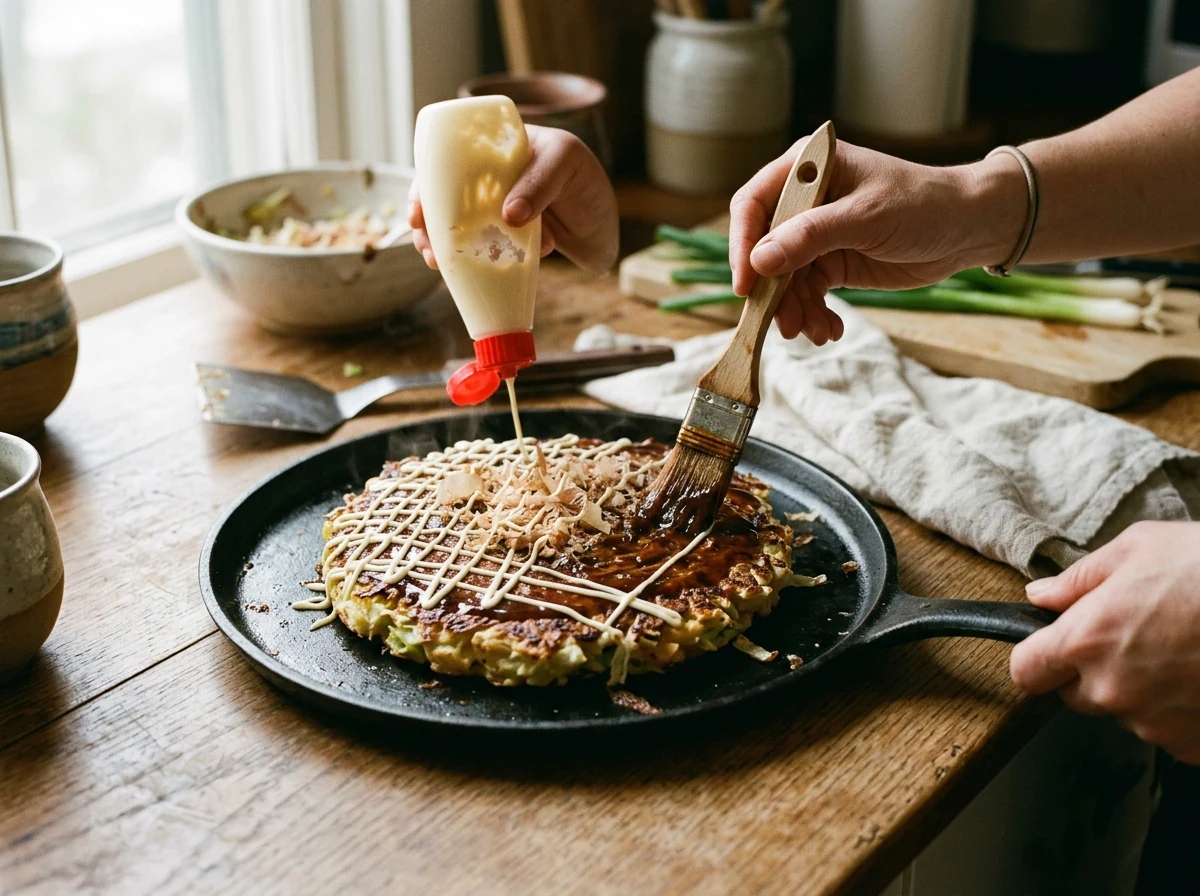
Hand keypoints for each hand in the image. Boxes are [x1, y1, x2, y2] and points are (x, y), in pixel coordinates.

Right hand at [409, 125, 618, 273]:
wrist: (605, 226)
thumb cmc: (586, 178)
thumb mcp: (567, 164)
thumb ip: (540, 182)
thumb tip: (508, 215)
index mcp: (492, 149)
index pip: (445, 160)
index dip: (423, 186)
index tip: (418, 212)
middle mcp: (486, 182)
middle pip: (441, 201)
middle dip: (428, 228)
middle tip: (429, 252)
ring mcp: (492, 215)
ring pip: (457, 231)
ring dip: (447, 250)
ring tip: (445, 269)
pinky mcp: (502, 244)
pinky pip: (479, 253)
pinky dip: (476, 264)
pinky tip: (484, 274)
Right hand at [728, 139, 1025, 344]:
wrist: (968, 228)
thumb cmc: (923, 205)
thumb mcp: (866, 218)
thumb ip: (811, 237)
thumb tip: (760, 260)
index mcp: (807, 170)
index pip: (754, 204)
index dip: (743, 244)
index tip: (747, 283)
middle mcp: (805, 201)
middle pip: (764, 248)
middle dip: (773, 289)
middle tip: (783, 322)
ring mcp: (816, 234)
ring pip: (784, 278)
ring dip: (795, 308)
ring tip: (814, 331)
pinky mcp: (831, 262)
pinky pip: (807, 293)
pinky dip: (814, 313)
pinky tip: (829, 328)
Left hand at [1010, 521, 1199, 764]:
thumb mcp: (1138, 548)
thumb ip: (1079, 579)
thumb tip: (1042, 595)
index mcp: (1087, 640)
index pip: (1026, 671)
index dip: (1035, 657)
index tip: (1047, 648)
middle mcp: (1114, 689)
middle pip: (1075, 694)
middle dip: (1092, 670)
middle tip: (1134, 636)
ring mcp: (1157, 723)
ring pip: (1127, 712)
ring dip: (1142, 690)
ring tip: (1182, 650)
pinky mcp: (1195, 744)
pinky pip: (1172, 731)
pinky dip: (1182, 709)